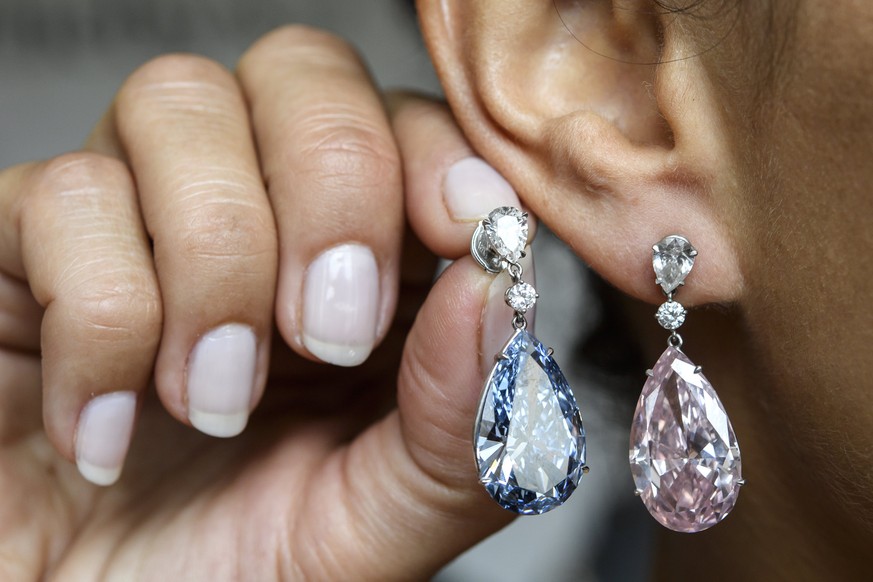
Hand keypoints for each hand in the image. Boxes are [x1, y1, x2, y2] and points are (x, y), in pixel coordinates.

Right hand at [0, 26, 526, 579]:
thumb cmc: (233, 571)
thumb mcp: (377, 523)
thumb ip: (457, 424)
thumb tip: (490, 291)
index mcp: (361, 265)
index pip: (410, 126)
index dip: (439, 157)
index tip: (461, 229)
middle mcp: (253, 214)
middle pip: (302, 71)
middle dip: (334, 189)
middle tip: (330, 333)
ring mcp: (137, 219)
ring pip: (179, 104)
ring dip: (217, 262)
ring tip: (212, 401)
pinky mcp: (23, 248)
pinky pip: (61, 197)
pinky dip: (103, 322)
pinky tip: (110, 429)